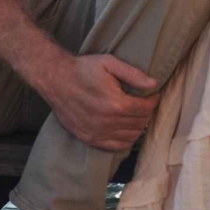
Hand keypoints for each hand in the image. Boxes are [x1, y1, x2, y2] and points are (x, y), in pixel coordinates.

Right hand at [36, 53, 159, 152]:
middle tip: (145, 103)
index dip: (153, 101)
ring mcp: (98, 133)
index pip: (145, 109)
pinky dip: (126, 139)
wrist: (55, 79)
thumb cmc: (82, 69)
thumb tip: (154, 84)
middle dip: (146, 113)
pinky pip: (116, 146)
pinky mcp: (89, 138)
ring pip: (131, 136)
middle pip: (140, 123)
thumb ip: (133, 74)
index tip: (153, 95)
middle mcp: (108, 122)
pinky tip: (126, 129)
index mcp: (116, 104)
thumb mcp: (108, 63)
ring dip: (138, 126)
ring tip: (136, 115)